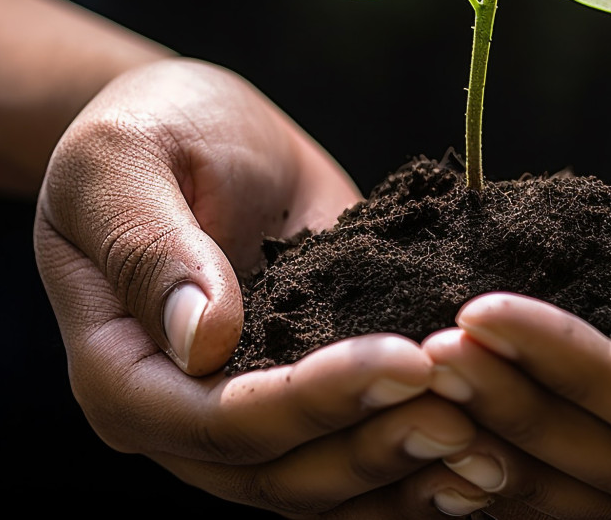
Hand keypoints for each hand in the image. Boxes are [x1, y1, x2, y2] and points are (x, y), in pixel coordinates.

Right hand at [34, 58, 485, 515]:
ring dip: (405, 475)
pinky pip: (352, 451)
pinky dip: (412, 465)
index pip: (219, 420)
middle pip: (278, 473)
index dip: (316, 402)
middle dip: (376, 448)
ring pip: (322, 485)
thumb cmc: (147, 128)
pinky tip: (486, 454)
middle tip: (470, 416)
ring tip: (491, 451)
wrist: (192, 126)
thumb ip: (150, 250)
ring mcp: (245, 411)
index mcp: (119, 371)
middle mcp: (180, 415)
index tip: (409, 361)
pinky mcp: (305, 391)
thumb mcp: (122, 163)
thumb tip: (204, 344)